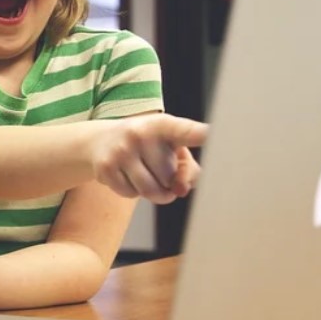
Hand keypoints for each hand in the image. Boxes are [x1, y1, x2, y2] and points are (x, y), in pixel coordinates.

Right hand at [91, 114, 206, 203]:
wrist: (99, 140)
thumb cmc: (147, 145)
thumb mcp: (170, 146)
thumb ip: (188, 169)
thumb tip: (181, 190)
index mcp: (164, 125)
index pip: (189, 132)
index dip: (207, 135)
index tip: (221, 133)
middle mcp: (141, 134)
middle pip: (170, 177)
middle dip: (168, 181)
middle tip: (158, 167)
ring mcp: (121, 150)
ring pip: (151, 191)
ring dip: (154, 192)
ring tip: (148, 177)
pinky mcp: (105, 167)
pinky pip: (131, 194)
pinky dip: (133, 192)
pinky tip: (127, 176)